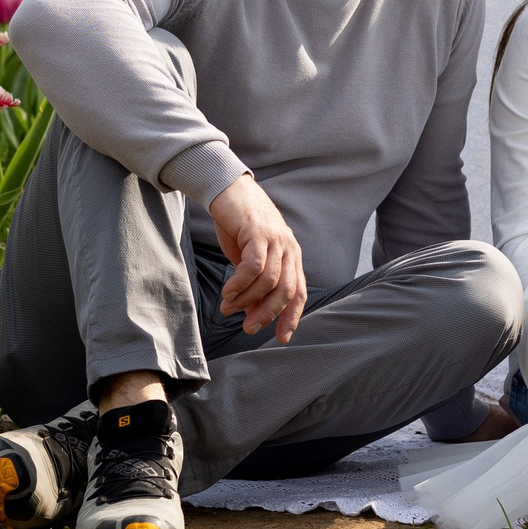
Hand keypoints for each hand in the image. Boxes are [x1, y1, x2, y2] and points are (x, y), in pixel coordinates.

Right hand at [210, 174, 305, 342]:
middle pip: (286, 290)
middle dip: (267, 314)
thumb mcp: (250, 257)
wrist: (228, 190)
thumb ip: (255, 281)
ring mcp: (276, 239)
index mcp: (292, 256)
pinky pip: (253, 266)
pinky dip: (240, 283)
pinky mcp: (258, 232)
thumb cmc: (238, 225)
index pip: (299, 292)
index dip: (291, 317)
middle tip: (248, 327)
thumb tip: (250, 310)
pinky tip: (228, 292)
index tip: (281, 338)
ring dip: (247, 299)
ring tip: (228, 307)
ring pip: (269, 281)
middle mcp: (289, 248)